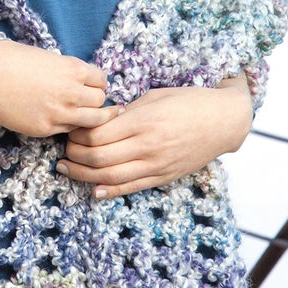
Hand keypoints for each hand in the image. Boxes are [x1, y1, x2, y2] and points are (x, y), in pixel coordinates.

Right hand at [0, 39, 114, 139]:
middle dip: (94, 100)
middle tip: (85, 101)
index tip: (88, 85)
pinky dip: (66, 125)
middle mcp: (71, 92)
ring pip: (92, 121)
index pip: (102, 80)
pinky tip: (56, 118)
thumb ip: (63, 69)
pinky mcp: (44, 128)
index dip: (96, 83)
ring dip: (87, 117)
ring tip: (79, 115)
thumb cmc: (7, 57)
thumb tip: (74, 78)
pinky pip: (67, 130)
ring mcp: (59, 113)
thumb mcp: (44, 56)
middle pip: (100, 102)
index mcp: (72, 69)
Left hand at [57, 75, 253, 199]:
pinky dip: (109, 191)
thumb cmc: (188, 102)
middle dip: (74, 155)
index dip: (77, 134)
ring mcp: (157, 164)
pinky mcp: (164, 176)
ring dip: (83, 174)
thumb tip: (98, 120)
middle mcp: (148, 146)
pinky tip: (93, 189)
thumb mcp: (154, 97)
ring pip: (110, 177)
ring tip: (66, 168)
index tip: (69, 128)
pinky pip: (132, 187)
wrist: (224, 121)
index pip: (97, 134)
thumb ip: (126, 111)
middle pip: (99, 157)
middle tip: (64, 149)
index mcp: (144, 121)